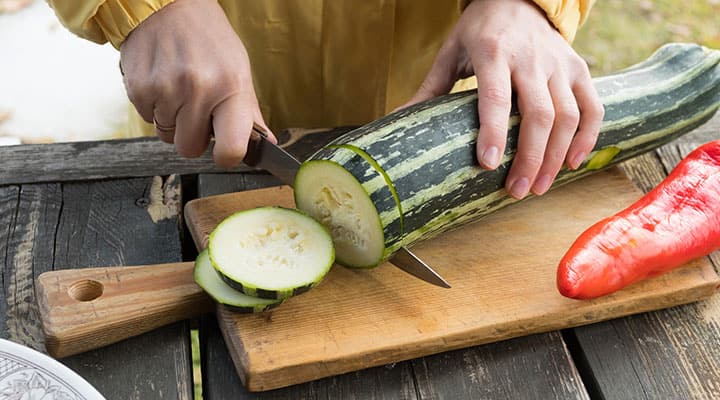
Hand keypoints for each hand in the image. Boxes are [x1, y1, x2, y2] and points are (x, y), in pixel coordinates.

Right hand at [119, 0, 272, 167]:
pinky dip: (154, 107)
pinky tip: (162, 81)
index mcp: (231, 87)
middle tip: (197, 111)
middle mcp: (199, 90)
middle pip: (190, 149)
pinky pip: (147, 119)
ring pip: (166, 136)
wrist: (166, 6)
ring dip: (172, 120)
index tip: (225, 151)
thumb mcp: (239, 70)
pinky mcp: (140, 88)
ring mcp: (166, 90)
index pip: (232, 149)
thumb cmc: (208, 38)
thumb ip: (249, 112)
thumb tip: (266, 144)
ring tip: (179, 89)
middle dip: (193, 136)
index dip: (227, 157)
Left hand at [405, 0, 603, 198]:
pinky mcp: (579, 68)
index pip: (495, 96)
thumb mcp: (450, 52)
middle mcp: (530, 58)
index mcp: (493, 51)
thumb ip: (430, 88)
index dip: (493, 131)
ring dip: (555, 156)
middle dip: (529, 157)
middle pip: (539, 113)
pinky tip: (572, 163)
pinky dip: (588, 137)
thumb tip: (396, 120)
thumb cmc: (480, 30)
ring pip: (568, 115)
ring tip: (537, 186)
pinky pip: (592, 107)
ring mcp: (559, 63)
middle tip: (516, 190)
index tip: (488, 164)